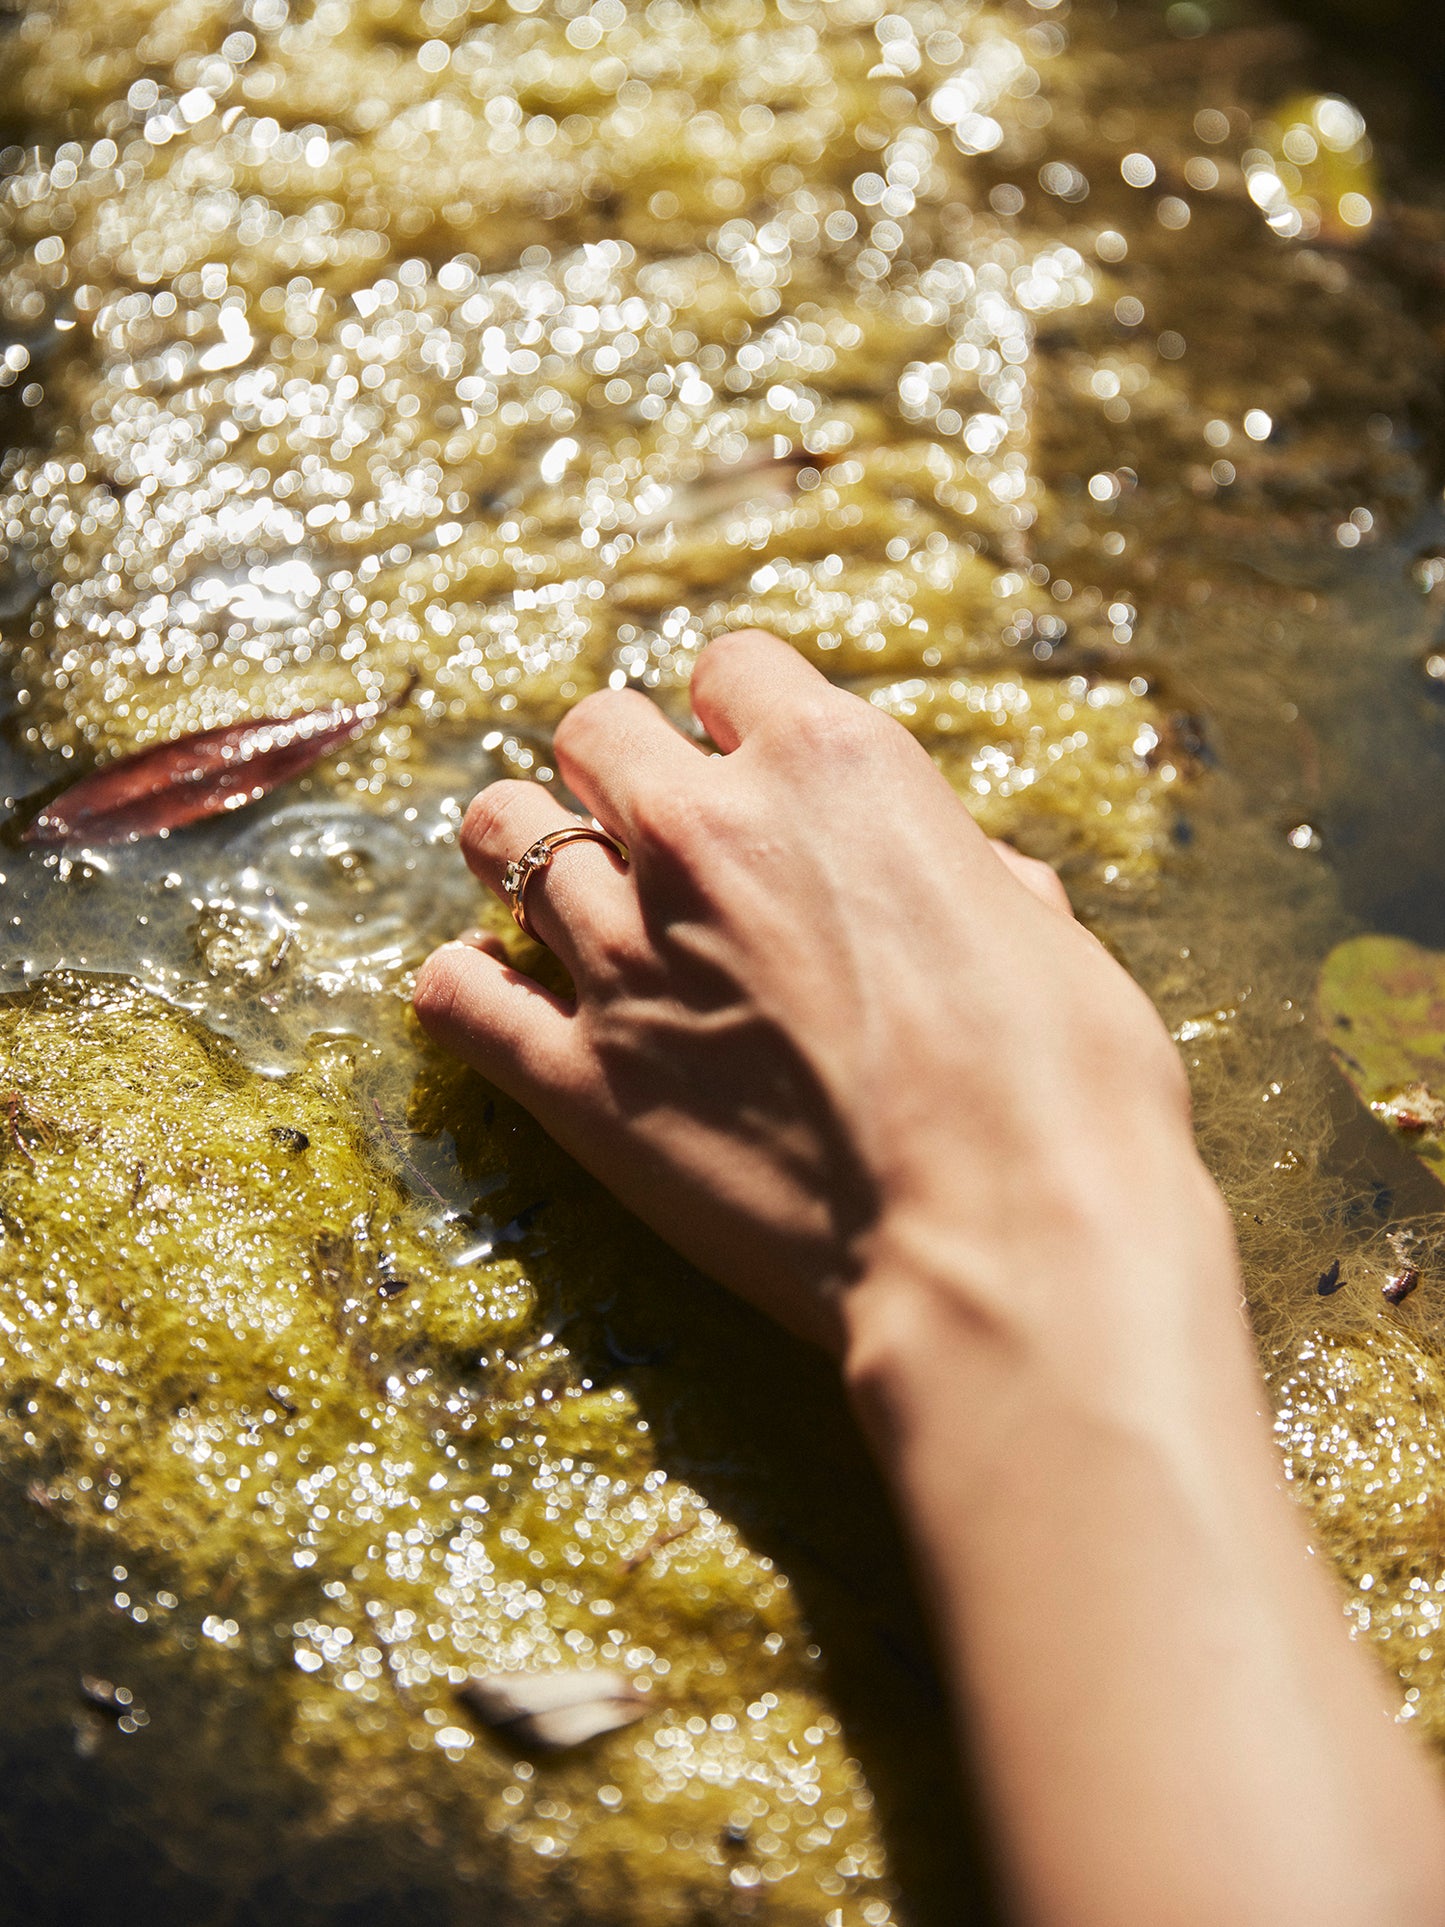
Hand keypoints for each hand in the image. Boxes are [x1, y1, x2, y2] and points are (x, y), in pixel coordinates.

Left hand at [414, 630, 1197, 1352]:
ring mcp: (621, 952)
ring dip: (528, 849)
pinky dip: (466, 985)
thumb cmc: (1064, 1086)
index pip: (731, 667)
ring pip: (499, 832)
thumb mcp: (1039, 929)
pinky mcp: (575, 1079)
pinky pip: (453, 994)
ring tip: (565, 895)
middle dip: (624, 769)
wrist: (1007, 1244)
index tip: (751, 760)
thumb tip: (943, 870)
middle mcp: (702, 834)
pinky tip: (498, 994)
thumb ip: (953, 868)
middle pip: (596, 731)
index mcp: (829, 767)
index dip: (741, 713)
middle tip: (660, 833)